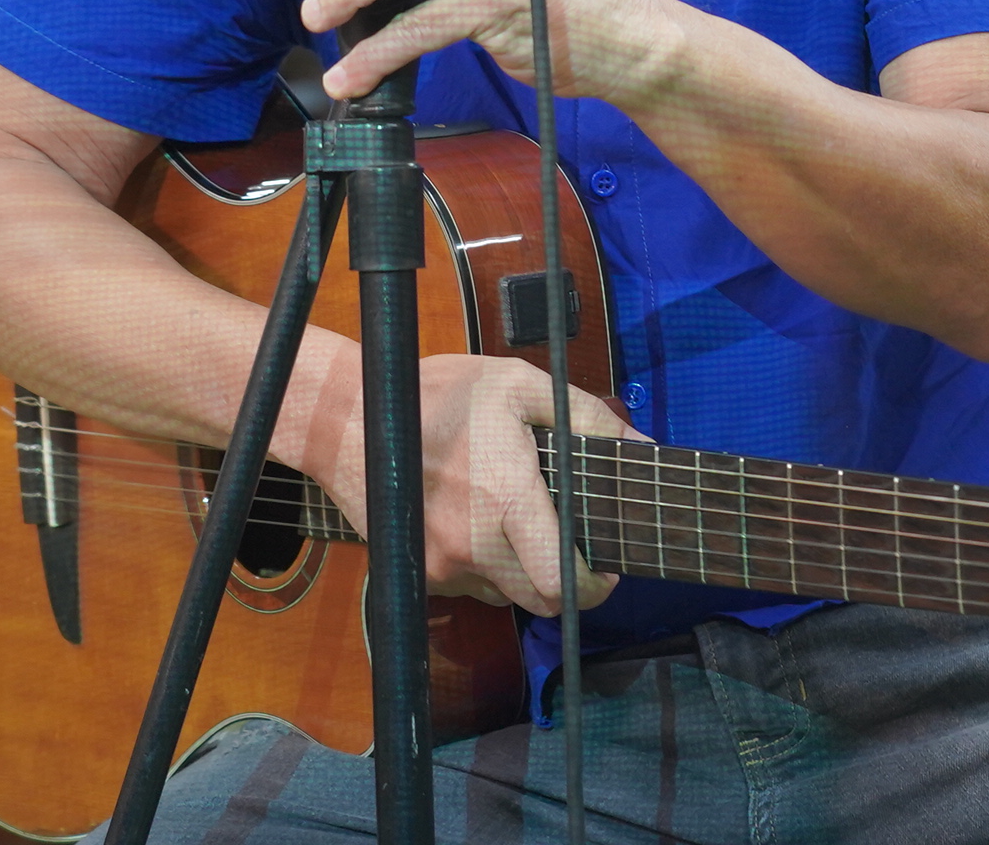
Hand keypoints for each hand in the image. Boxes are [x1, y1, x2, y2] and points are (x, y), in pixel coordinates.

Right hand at [309, 353, 637, 613]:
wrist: (348, 419)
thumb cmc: (440, 395)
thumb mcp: (520, 386)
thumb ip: (586, 417)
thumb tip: (641, 445)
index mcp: (507, 502)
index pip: (562, 583)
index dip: (594, 588)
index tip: (606, 569)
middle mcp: (474, 546)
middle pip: (539, 601)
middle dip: (566, 585)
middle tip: (573, 548)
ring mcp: (442, 565)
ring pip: (504, 593)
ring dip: (524, 570)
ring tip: (519, 520)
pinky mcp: (420, 569)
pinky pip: (470, 584)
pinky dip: (487, 563)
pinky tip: (479, 520)